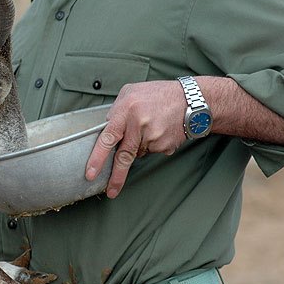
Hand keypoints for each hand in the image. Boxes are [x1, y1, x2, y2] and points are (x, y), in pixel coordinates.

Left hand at [85, 80, 187, 197]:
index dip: (98, 157)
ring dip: (138, 145)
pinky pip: (151, 151)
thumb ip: (116, 110)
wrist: (192, 99)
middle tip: (110, 191)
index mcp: (127, 110)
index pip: (108, 138)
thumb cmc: (158, 94)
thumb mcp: (130, 92)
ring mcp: (153, 136)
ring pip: (137, 152)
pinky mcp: (165, 146)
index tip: (91, 173)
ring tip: (149, 127)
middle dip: (116, 177)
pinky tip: (160, 130)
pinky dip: (151, 144)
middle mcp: (139, 124)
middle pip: (123, 156)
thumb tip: (105, 128)